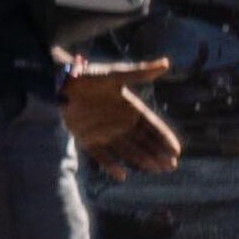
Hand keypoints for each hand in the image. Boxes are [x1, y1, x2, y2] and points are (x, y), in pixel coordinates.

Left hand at [63, 57, 183, 179]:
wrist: (62, 82)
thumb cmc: (90, 76)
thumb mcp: (116, 74)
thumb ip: (140, 72)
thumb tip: (166, 63)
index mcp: (130, 108)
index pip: (152, 126)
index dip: (164, 137)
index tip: (177, 150)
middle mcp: (120, 123)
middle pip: (143, 142)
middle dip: (158, 153)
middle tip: (171, 166)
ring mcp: (105, 133)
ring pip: (128, 150)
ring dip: (142, 160)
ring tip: (157, 170)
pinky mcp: (87, 139)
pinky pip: (101, 155)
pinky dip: (111, 165)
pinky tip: (122, 175)